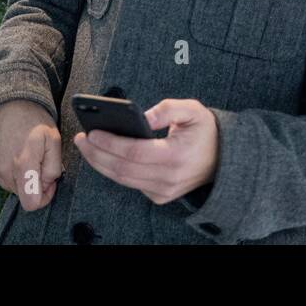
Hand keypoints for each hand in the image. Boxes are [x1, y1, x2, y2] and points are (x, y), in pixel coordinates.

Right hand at [0, 99, 62, 210]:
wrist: (3, 97)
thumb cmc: (32, 117)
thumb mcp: (53, 138)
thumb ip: (54, 167)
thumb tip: (47, 184)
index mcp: (23, 164)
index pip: (31, 203)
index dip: (44, 197)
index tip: (48, 181)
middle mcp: (1, 169)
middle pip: (20, 191)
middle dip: (31, 179)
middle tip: (35, 156)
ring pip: (7, 182)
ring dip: (16, 172)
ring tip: (19, 148)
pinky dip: (2, 164)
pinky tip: (6, 146)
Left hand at [74, 98, 217, 204]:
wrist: (224, 160)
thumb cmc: (205, 131)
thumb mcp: (192, 110)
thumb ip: (167, 109)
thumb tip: (142, 116)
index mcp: (176, 156)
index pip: (135, 152)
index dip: (110, 143)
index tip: (92, 132)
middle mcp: (169, 178)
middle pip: (123, 169)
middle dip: (97, 154)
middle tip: (81, 138)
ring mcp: (164, 191)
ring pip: (123, 180)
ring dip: (100, 164)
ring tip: (86, 146)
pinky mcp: (160, 196)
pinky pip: (131, 184)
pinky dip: (114, 171)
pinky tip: (103, 156)